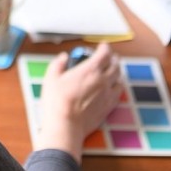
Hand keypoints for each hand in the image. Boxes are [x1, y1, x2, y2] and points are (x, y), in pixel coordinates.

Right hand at [34, 43, 122, 158]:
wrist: (66, 124)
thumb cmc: (58, 102)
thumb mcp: (51, 78)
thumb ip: (58, 64)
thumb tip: (63, 57)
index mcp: (90, 70)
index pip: (105, 53)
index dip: (105, 47)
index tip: (102, 46)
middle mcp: (103, 79)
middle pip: (115, 64)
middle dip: (113, 58)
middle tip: (109, 57)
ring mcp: (108, 93)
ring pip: (119, 77)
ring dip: (117, 71)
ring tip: (113, 70)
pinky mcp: (109, 106)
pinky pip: (118, 92)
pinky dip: (117, 86)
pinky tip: (113, 87)